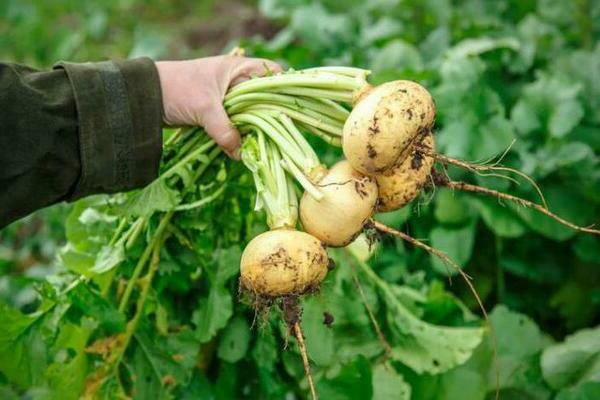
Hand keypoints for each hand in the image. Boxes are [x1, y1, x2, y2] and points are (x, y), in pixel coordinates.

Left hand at [156, 56, 281, 158]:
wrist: (145, 97)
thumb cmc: (177, 89)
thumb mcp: (205, 109)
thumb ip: (225, 131)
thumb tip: (240, 154)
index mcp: (239, 69)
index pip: (272, 74)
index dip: (284, 90)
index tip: (290, 111)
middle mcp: (237, 82)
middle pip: (264, 100)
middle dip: (270, 117)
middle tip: (279, 135)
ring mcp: (228, 99)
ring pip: (251, 115)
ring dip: (253, 130)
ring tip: (263, 145)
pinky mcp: (218, 114)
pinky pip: (236, 126)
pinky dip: (239, 136)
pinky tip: (245, 148)